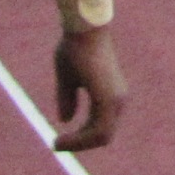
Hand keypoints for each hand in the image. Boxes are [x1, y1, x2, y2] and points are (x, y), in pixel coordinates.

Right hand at [52, 25, 125, 152]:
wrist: (83, 29)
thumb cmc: (76, 48)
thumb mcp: (68, 78)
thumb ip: (68, 98)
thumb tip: (66, 120)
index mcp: (110, 94)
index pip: (101, 127)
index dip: (81, 138)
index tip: (58, 141)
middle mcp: (118, 99)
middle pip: (102, 135)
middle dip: (80, 144)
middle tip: (56, 146)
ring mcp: (116, 100)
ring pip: (101, 136)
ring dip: (78, 145)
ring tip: (56, 144)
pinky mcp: (109, 99)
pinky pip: (99, 131)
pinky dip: (80, 140)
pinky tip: (62, 140)